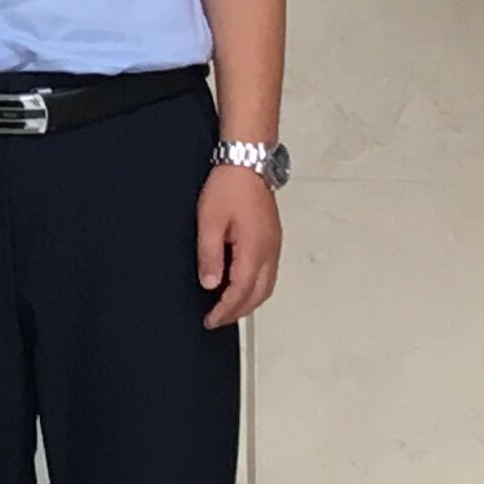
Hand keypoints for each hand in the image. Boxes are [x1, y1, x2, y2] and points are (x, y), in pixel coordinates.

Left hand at [197, 165, 282, 328]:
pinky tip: (242, 286)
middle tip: (217, 320)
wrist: (248, 163)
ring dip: (249, 302)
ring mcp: (274, 246)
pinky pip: (269, 273)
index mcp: (254, 250)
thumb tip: (211, 284)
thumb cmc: (228, 188)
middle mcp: (269, 252)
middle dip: (238, 312)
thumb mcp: (209, 221)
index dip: (225, 310)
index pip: (241, 292)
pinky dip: (256, 288)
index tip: (210, 320)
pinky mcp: (273, 239)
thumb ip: (210, 256)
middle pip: (258, 294)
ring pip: (267, 286)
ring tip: (228, 309)